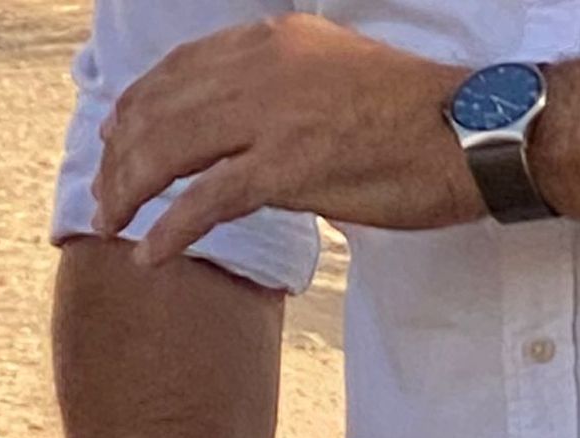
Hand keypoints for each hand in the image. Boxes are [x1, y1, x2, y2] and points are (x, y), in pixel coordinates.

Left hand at [92, 17, 482, 266]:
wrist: (474, 132)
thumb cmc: (426, 119)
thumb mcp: (345, 78)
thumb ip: (297, 96)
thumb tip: (272, 138)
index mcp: (275, 42)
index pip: (182, 68)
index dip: (140, 104)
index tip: (119, 137)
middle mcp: (263, 68)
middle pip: (164, 107)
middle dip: (121, 152)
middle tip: (104, 190)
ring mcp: (273, 118)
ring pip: (173, 150)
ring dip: (132, 190)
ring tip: (112, 222)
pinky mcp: (289, 169)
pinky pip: (209, 200)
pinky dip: (172, 228)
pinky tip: (150, 253)